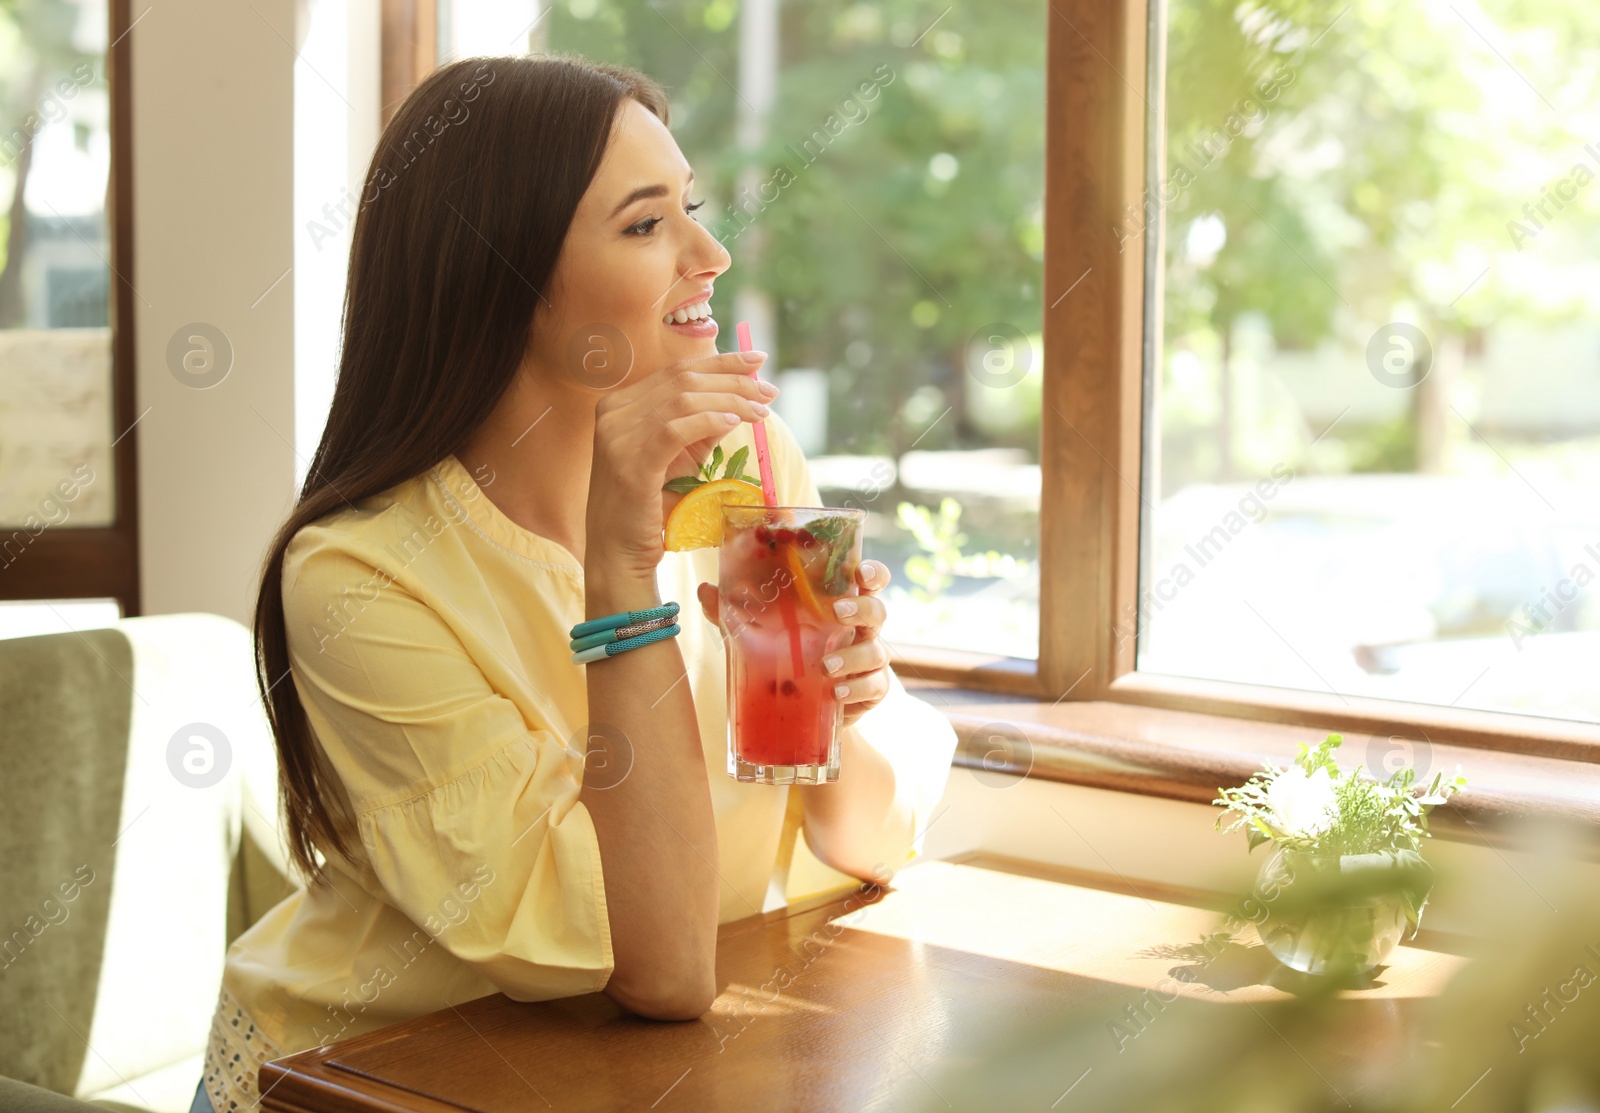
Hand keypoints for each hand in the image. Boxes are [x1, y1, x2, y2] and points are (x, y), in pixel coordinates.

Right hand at [585, 350, 775, 579]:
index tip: (759, 362)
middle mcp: (613, 413)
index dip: (722, 363)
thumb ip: (702, 426)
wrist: (619, 553)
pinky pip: (675, 429)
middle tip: (770, 390)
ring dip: (730, 400)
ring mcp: (616, 436)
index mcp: (620, 405)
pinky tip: (735, 422)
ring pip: (682, 399)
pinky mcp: (629, 463)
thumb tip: (740, 400)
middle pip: (682, 379)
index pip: (677, 371)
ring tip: (761, 411)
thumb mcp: (679, 457)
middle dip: (733, 379)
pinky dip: (708, 420)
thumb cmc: (649, 507)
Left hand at [697, 559, 892, 728]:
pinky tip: (837, 693)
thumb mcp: (759, 636)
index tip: (860, 572)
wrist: (806, 715)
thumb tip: (705, 589)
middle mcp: (860, 630)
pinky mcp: (872, 691)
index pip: (867, 582)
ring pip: (876, 651)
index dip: (871, 573)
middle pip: (877, 611)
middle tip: (838, 613)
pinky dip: (857, 689)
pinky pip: (875, 686)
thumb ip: (734, 614)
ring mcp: (869, 660)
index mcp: (840, 607)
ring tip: (826, 667)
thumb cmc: (789, 662)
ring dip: (853, 656)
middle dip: (862, 609)